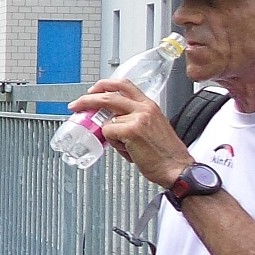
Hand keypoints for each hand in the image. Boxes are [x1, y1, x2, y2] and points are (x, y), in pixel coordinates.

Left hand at [68, 80, 190, 185]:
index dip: (105, 85)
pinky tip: (130, 151)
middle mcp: (144, 108)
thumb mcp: (152, 127)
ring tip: (128, 147)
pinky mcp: (131, 130)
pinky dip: (114, 145)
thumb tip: (110, 120)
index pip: (124, 85)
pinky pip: (108, 133)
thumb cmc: (165, 153)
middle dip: (87, 99)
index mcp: (149, 105)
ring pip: (107, 121)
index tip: (93, 89)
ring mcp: (137, 118)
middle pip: (107, 95)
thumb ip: (133, 119)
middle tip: (76, 105)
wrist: (177, 168)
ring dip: (111, 136)